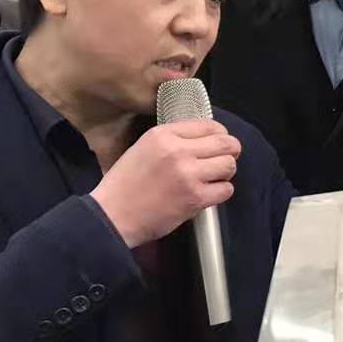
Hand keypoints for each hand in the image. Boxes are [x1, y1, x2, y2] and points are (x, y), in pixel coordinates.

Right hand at [91, 120, 241, 247]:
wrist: (111, 216)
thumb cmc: (124, 185)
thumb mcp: (143, 148)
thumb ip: (172, 140)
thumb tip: (204, 138)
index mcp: (163, 135)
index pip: (209, 125)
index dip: (220, 135)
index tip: (218, 144)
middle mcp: (178, 150)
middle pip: (226, 143)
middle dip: (230, 151)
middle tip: (223, 160)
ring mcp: (188, 174)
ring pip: (229, 165)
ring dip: (224, 173)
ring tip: (212, 179)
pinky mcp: (195, 197)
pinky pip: (226, 189)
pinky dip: (220, 192)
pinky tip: (207, 194)